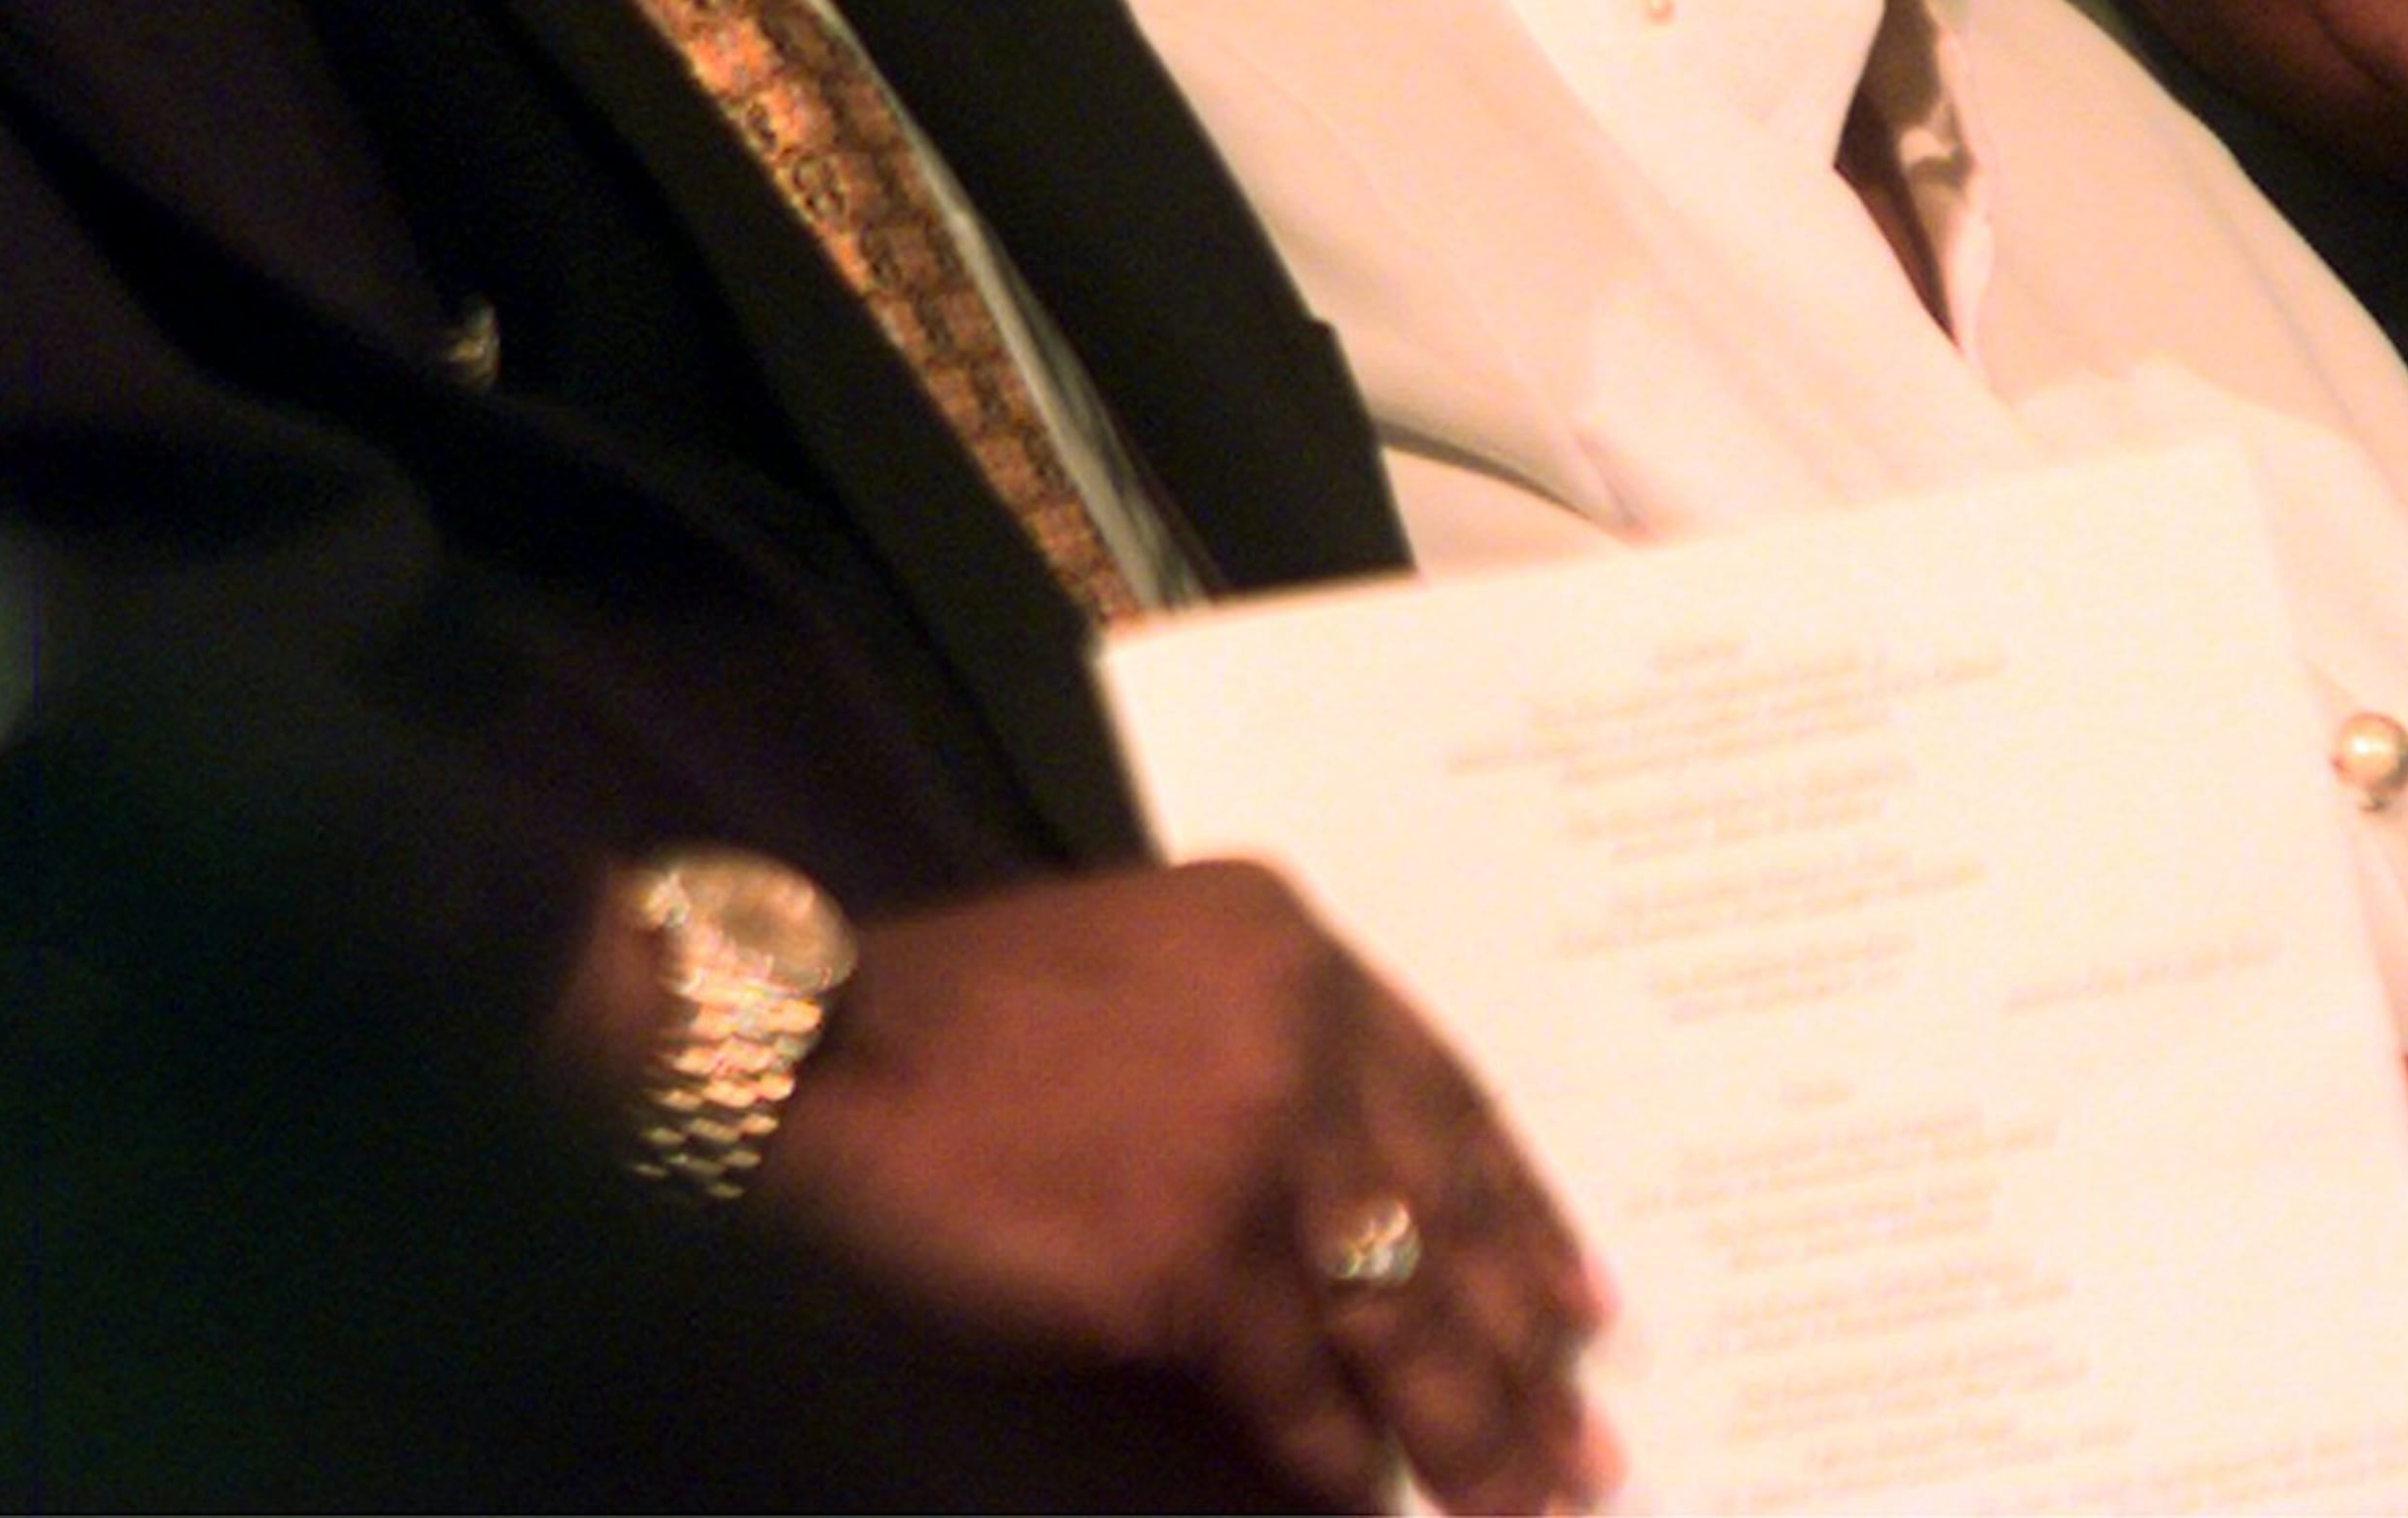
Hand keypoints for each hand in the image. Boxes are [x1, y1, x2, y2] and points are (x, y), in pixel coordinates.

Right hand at [755, 859, 1612, 1514]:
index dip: (1522, 1209)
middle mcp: (1294, 1029)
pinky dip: (1332, 1455)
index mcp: (1289, 945)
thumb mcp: (1147, 963)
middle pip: (1445, 1213)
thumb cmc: (958, 1013)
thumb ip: (1265, 1042)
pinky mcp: (1187, 1254)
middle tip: (1587, 1435)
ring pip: (1396, 1312)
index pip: (1449, 1097)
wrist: (820, 1052)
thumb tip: (1367, 1194)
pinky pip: (1293, 1384)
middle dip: (1523, 1340)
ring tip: (1526, 1496)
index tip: (1582, 1293)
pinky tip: (1368, 1498)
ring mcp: (1248, 1141)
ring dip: (1467, 1423)